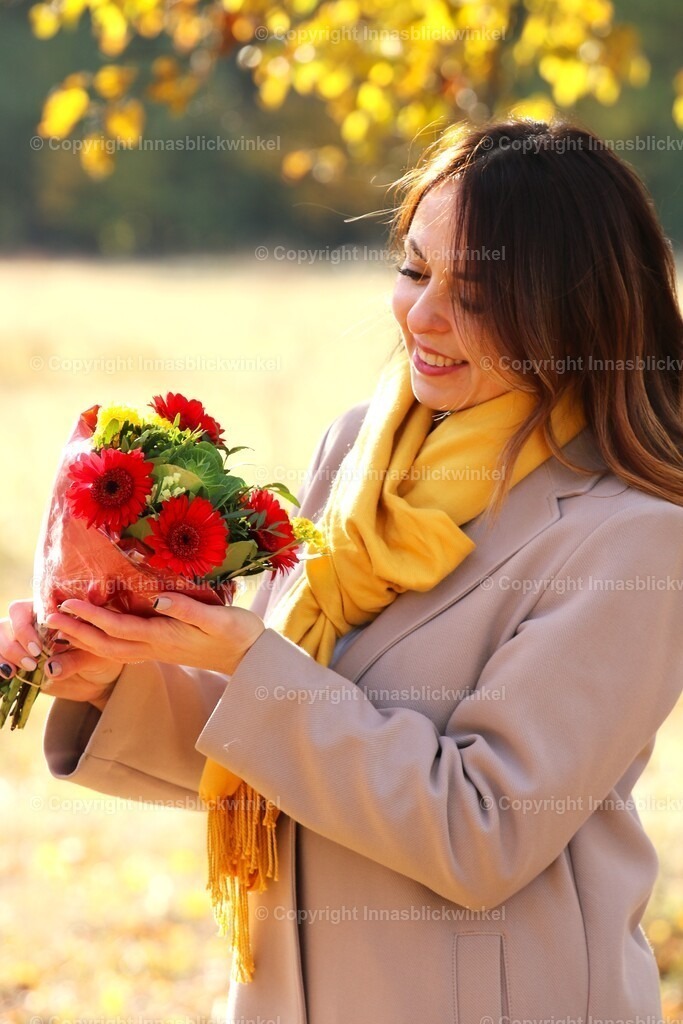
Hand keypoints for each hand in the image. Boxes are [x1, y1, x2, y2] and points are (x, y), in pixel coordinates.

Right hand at [1, 600, 123, 709]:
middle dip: (15, 643)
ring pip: (0, 638)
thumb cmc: (99, 657)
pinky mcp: (17, 661)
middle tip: (33, 660)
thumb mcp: (93, 657)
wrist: (98, 678)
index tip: (38, 649)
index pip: (23, 609)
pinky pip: (0, 658)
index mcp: (50, 612)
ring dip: (6, 653)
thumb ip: (73, 660)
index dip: (24, 627)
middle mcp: (32, 624)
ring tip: (25, 669)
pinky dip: (0, 665)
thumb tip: (50, 668)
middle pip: (7, 623)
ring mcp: (21, 642)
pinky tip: (10, 675)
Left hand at [44, 593, 265, 678]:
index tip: (69, 603)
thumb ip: (186, 609)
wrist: (249, 656)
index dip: (92, 616)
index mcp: (164, 636)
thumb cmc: (236, 632)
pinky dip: (101, 640)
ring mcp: (156, 650)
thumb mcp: (217, 617)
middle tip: (50, 615)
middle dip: (77, 630)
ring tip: (63, 626)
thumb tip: (157, 600)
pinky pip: (122, 648)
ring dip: (85, 638)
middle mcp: (155, 646)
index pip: (119, 627)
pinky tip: (94, 631)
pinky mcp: (160, 648)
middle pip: (107, 643)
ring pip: (111, 648)